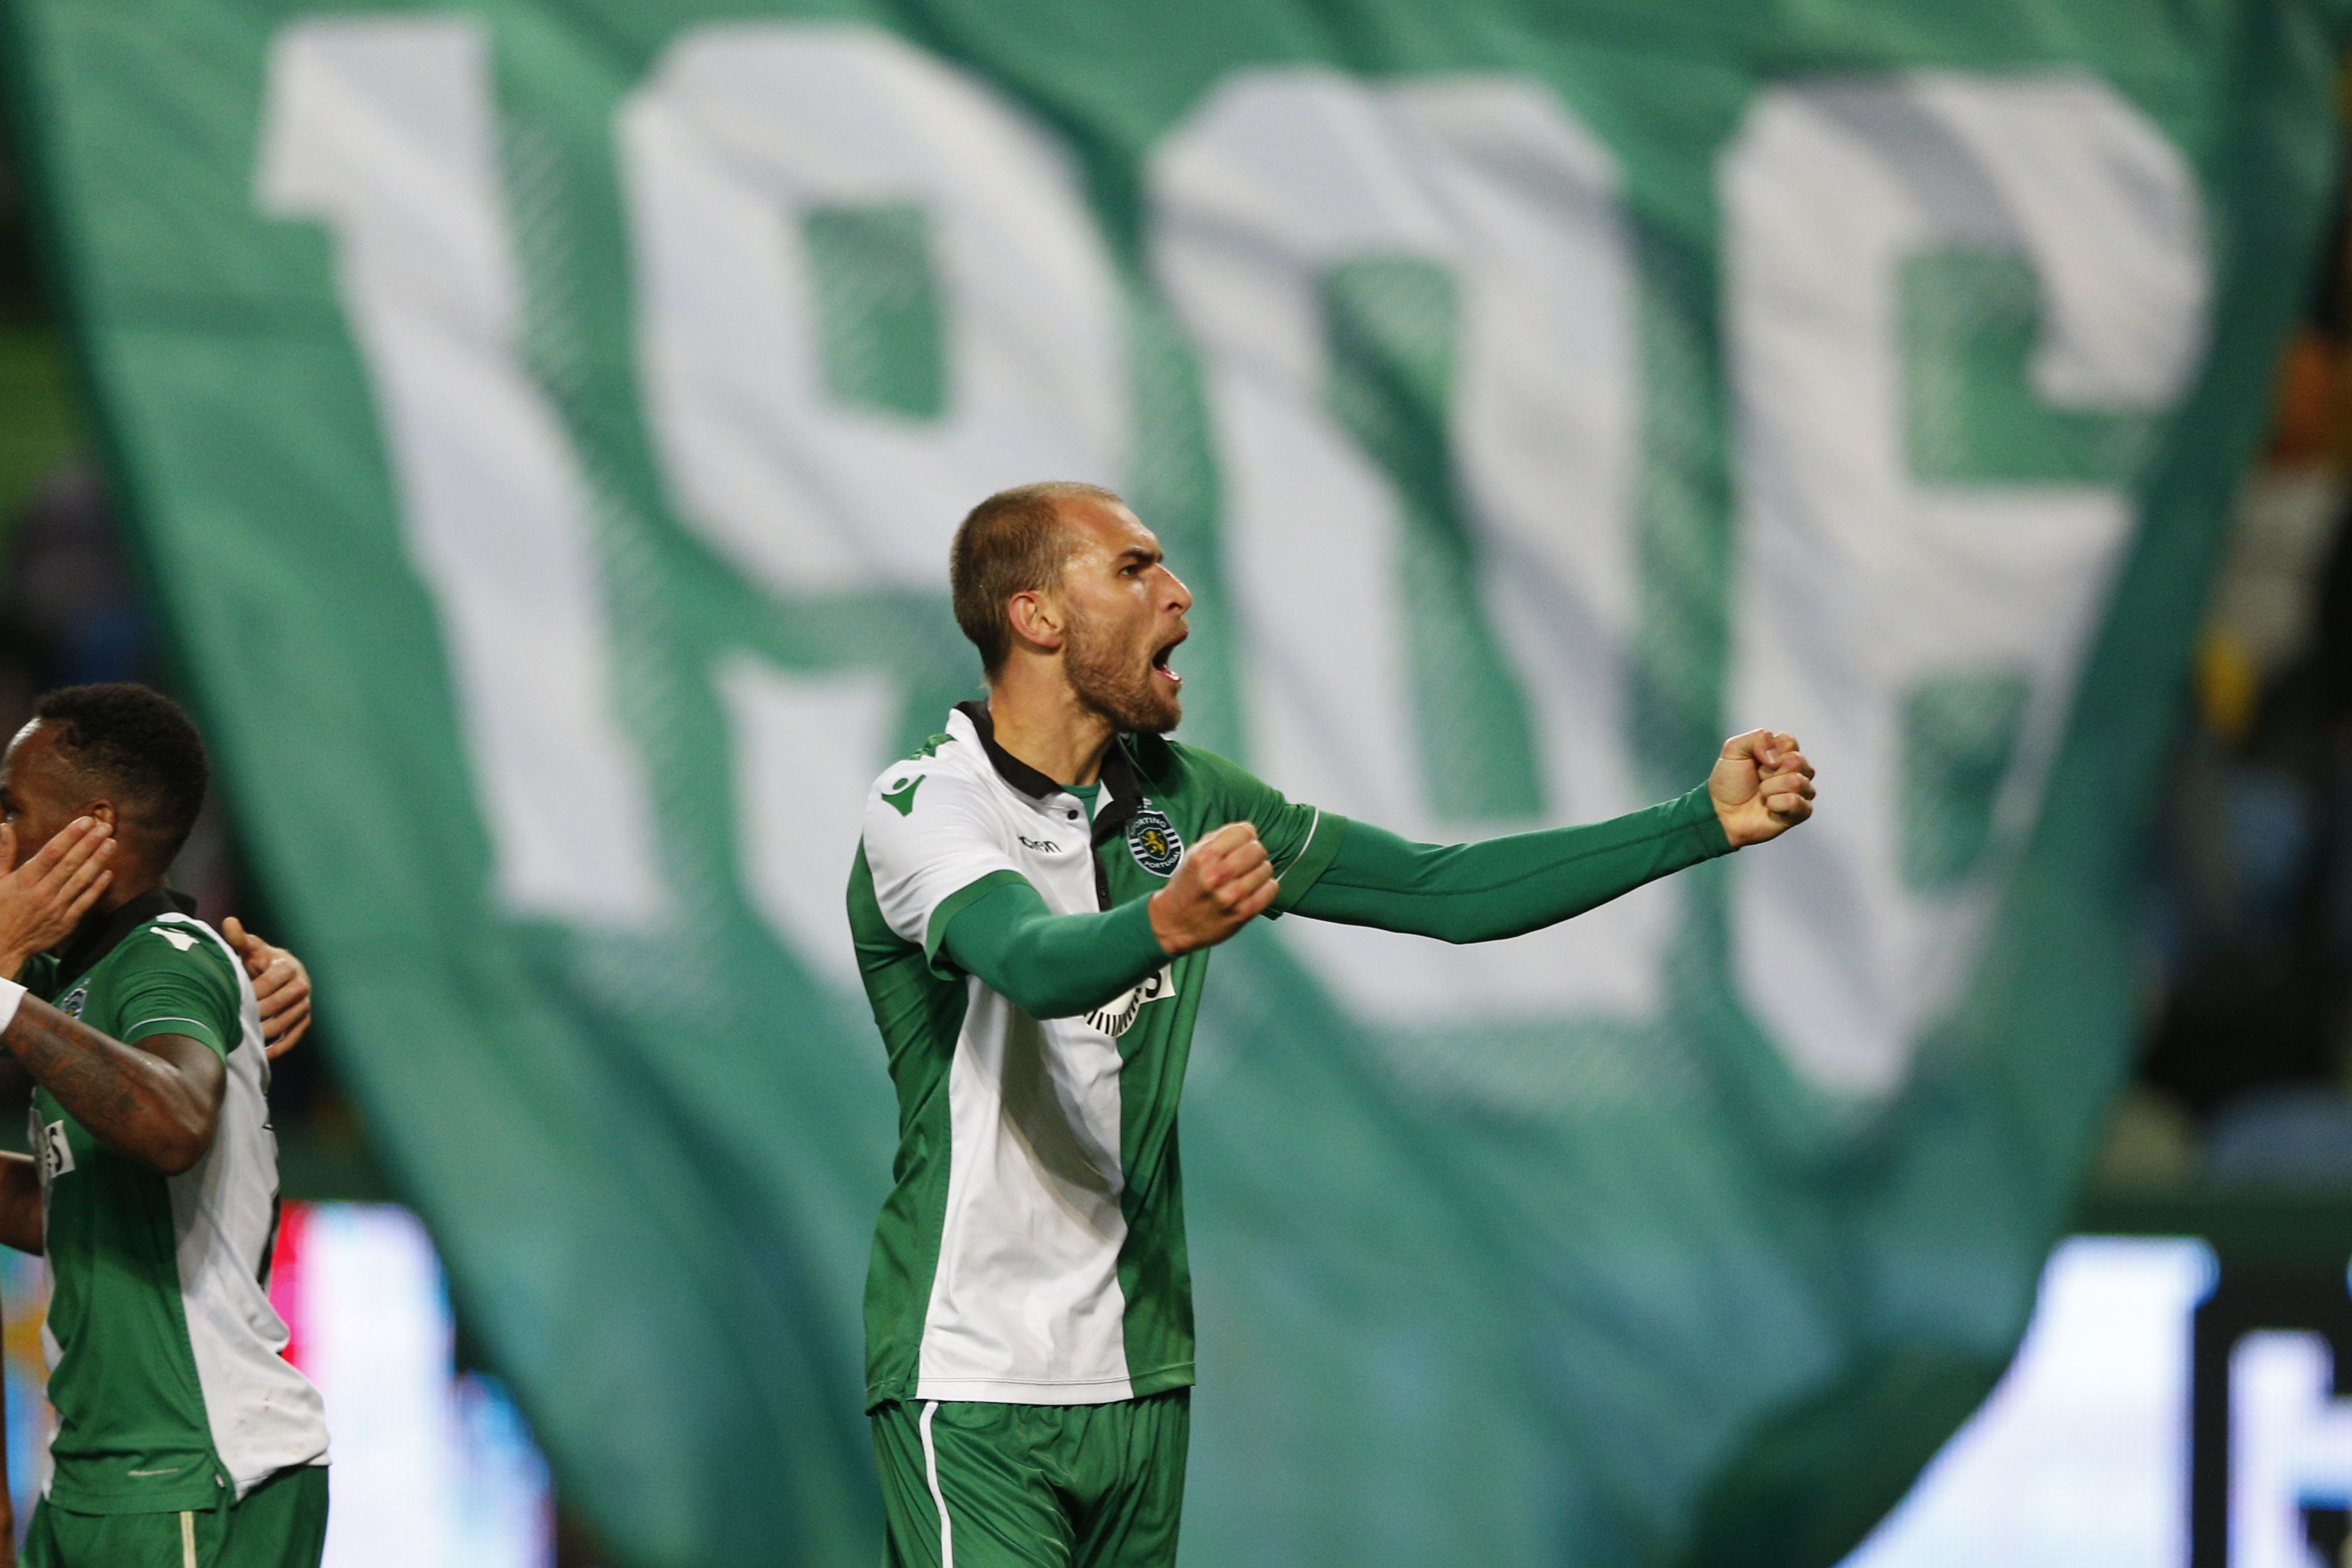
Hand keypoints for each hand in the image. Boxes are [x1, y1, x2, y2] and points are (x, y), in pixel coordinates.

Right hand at [0, 818, 113, 977]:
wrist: (1, 947)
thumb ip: (3, 853)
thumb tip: (5, 825)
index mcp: (24, 880)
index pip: (52, 852)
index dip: (70, 835)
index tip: (86, 821)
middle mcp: (42, 892)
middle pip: (70, 864)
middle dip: (89, 843)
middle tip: (105, 826)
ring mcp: (56, 908)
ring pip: (81, 881)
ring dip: (98, 861)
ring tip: (111, 843)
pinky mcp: (66, 923)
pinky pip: (85, 902)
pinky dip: (97, 887)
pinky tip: (109, 873)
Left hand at [223, 917, 312, 1057]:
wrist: (278, 971)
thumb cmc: (258, 960)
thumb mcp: (250, 948)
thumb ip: (240, 939)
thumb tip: (229, 922)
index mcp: (287, 965)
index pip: (273, 980)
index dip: (255, 990)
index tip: (234, 999)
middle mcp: (301, 983)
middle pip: (283, 1002)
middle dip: (261, 1012)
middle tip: (238, 1021)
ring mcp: (305, 1003)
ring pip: (290, 1020)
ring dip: (270, 1031)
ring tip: (248, 1038)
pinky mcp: (304, 1019)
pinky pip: (295, 1035)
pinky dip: (281, 1046)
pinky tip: (264, 1053)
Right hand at [1147, 822, 1278, 955]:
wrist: (1176, 924)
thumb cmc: (1187, 887)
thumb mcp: (1193, 855)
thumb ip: (1219, 839)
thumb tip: (1248, 831)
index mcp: (1203, 857)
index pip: (1243, 831)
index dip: (1244, 835)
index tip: (1241, 842)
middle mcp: (1218, 875)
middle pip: (1257, 850)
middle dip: (1253, 852)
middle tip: (1245, 861)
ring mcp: (1232, 896)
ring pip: (1266, 868)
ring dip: (1259, 870)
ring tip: (1246, 877)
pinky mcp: (1244, 913)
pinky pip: (1271, 889)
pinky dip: (1265, 887)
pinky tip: (1253, 889)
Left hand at [1709, 729, 1816, 847]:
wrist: (1721, 811)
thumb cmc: (1729, 781)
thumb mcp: (1734, 750)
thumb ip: (1757, 738)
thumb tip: (1776, 756)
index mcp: (1783, 752)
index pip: (1789, 742)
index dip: (1768, 751)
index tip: (1756, 761)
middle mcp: (1796, 769)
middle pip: (1796, 761)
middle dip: (1768, 772)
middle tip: (1758, 779)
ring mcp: (1801, 791)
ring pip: (1796, 782)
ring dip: (1770, 789)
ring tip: (1761, 795)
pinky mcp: (1801, 811)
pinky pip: (1796, 802)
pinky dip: (1776, 804)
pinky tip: (1769, 808)